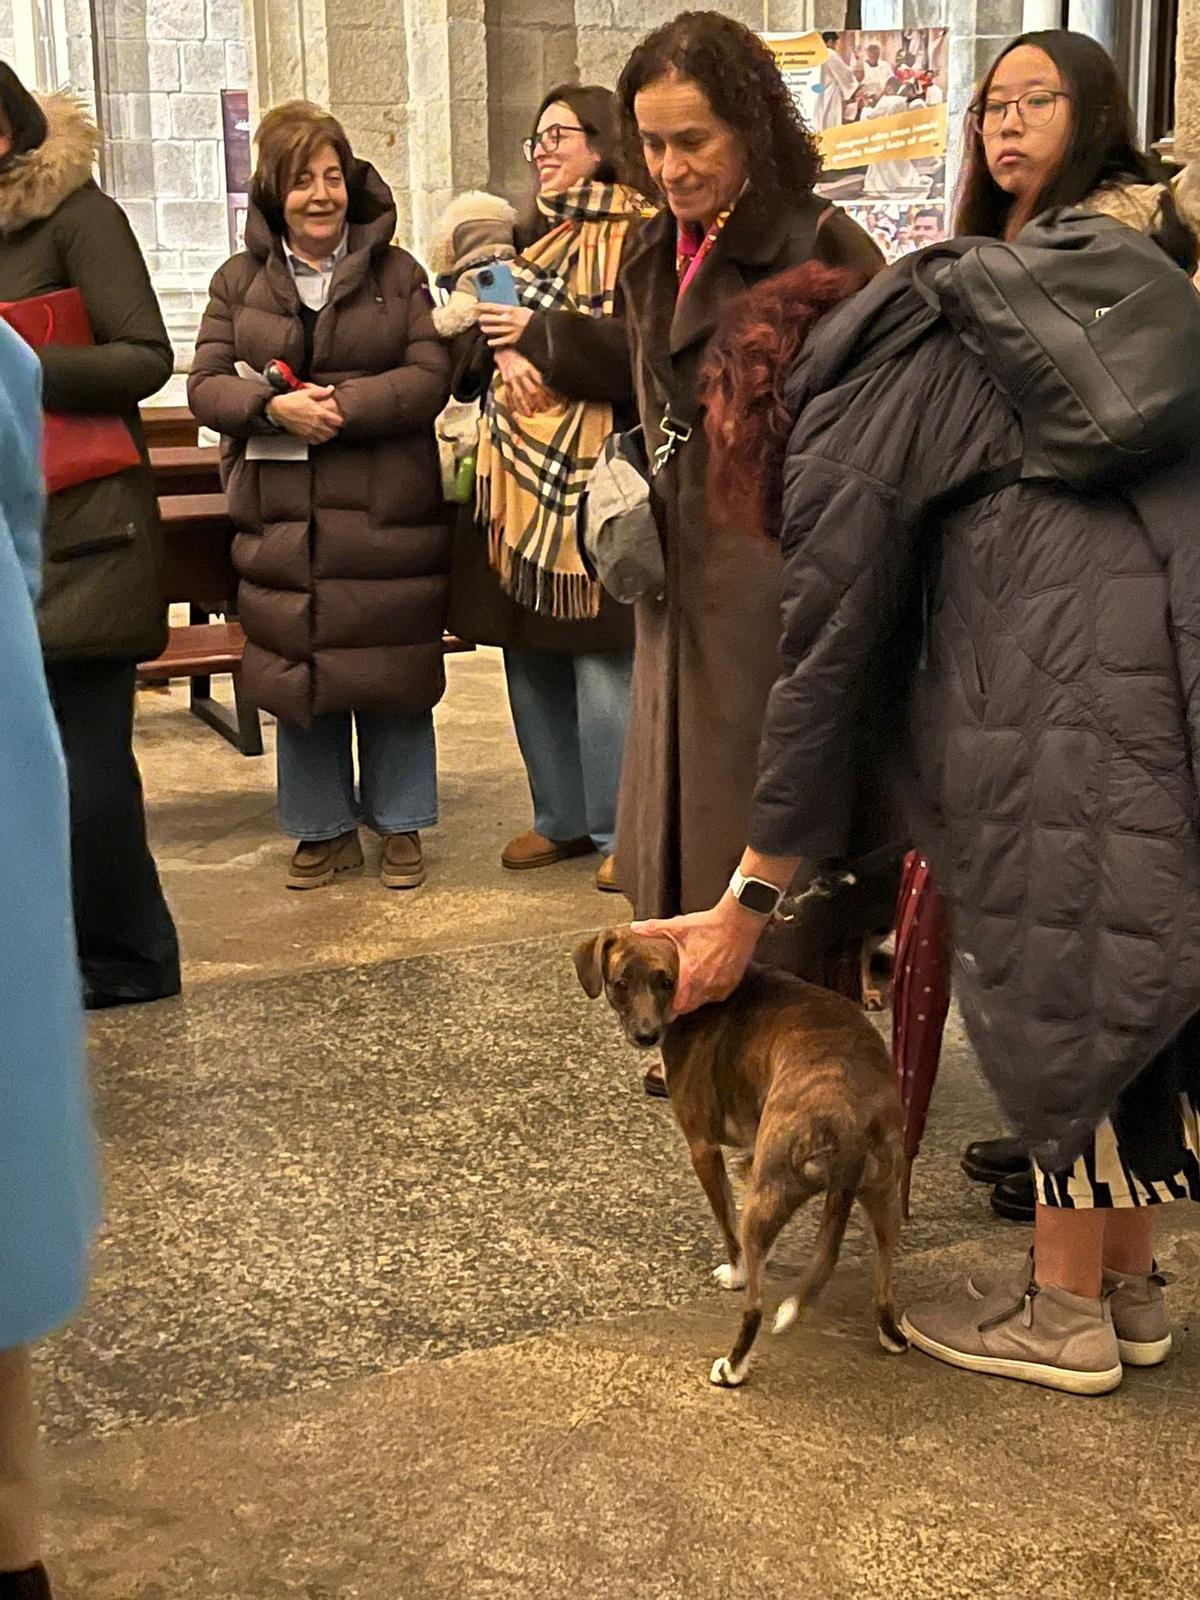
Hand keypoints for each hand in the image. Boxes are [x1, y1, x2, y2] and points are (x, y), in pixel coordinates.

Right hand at [266, 384, 342, 443]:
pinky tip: (318, 434)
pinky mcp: (304, 436)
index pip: (338, 421)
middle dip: (334, 428)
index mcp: (319, 412)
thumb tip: (331, 388)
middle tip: (332, 425)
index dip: (339, 420)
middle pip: (333, 431)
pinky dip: (319, 439)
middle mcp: (317, 423)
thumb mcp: (307, 393)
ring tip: (326, 430)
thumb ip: (321, 392)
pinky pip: (316, 441)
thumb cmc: (292, 400)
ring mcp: (310, 431)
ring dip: (328, 434)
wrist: (278, 409)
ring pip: (326, 438)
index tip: (337, 418)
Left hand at [479, 304, 533, 348]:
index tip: (477, 306)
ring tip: (483, 328)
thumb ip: (511, 308)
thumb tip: (504, 305)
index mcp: (511, 310)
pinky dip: (493, 342)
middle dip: (483, 318)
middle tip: (479, 318)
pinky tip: (489, 342)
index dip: (484, 306)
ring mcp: (509, 330)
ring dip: (486, 329)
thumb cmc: (532, 319)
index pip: (493, 307)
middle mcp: (508, 319)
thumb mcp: (522, 309)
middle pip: (490, 318)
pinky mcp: (512, 339)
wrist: (542, 330)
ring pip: (493, 330)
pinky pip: (500, 341)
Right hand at [495, 348, 553, 416]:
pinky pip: (508, 395)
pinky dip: (510, 404)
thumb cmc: (519, 355)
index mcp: (529, 368)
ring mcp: (512, 380)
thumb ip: (538, 371)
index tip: (554, 400)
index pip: (541, 383)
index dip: (548, 393)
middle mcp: (521, 375)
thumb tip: (549, 382)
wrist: (504, 351)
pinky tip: (513, 411)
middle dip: (539, 402)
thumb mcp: (531, 360)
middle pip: (532, 392)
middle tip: (545, 410)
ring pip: (520, 396)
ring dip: (525, 406)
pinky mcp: (505, 382)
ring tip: (529, 414)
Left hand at [632, 894, 766, 1016]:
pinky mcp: (733, 981)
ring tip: (689, 992)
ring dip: (697, 999)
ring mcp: (721, 985)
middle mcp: (706, 984)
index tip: (664, 1013)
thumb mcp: (678, 926)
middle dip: (682, 1006)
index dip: (670, 1011)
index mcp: (690, 975)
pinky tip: (707, 984)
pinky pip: (719, 995)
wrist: (738, 922)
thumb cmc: (708, 925)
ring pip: (705, 1002)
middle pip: (690, 1007)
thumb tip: (634, 927)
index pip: (678, 1005)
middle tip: (674, 1004)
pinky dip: (712, 993)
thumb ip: (654, 928)